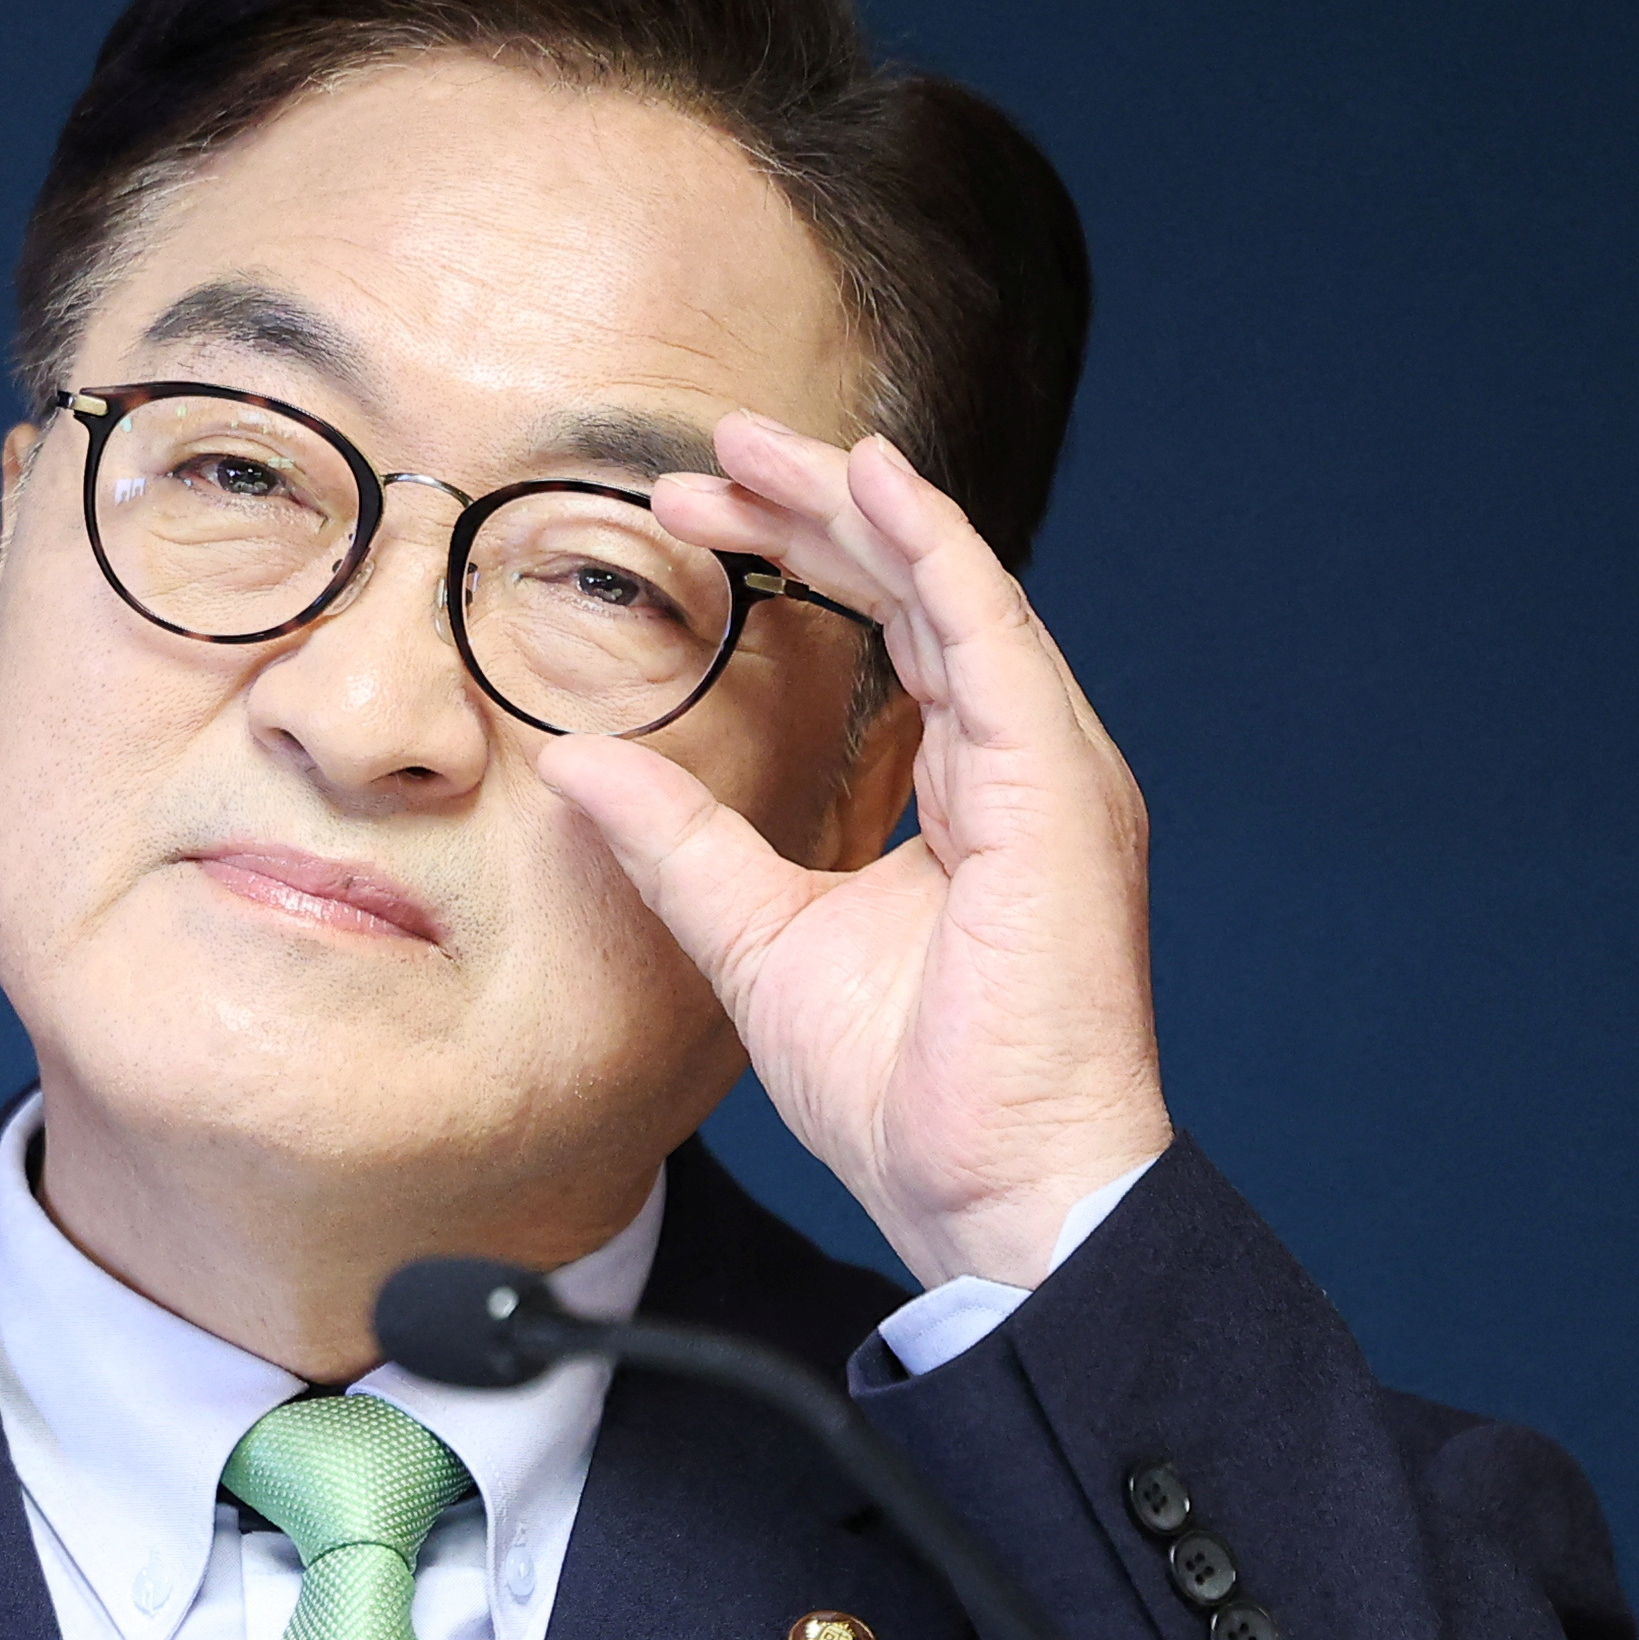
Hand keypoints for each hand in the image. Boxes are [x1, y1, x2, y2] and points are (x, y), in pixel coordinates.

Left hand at [540, 418, 1173, 1292]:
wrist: (993, 1195)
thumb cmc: (915, 1097)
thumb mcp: (757, 940)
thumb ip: (680, 842)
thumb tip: (579, 762)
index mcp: (971, 794)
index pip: (893, 633)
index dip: (803, 557)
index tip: (693, 513)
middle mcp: (1022, 767)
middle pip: (921, 591)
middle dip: (816, 510)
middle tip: (710, 453)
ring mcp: (1051, 775)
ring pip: (954, 590)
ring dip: (860, 506)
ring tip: (764, 444)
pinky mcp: (1058, 794)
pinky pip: (993, 637)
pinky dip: (934, 550)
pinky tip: (871, 485)